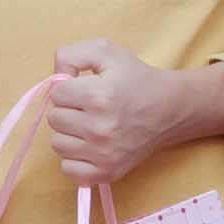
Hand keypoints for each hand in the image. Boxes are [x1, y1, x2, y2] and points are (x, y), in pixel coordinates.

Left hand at [37, 38, 210, 189]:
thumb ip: (71, 55)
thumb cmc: (135, 79)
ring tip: (90, 125)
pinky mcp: (107, 172)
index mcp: (99, 96)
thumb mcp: (106, 51)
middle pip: (54, 119)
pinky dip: (74, 159)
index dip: (69, 88)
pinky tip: (89, 146)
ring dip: (70, 133)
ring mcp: (104, 154)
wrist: (169, 109)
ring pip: (58, 144)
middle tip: (89, 107)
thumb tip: (54, 78)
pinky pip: (68, 169)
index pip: (56, 94)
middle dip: (68, 109)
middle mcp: (100, 128)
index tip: (85, 89)